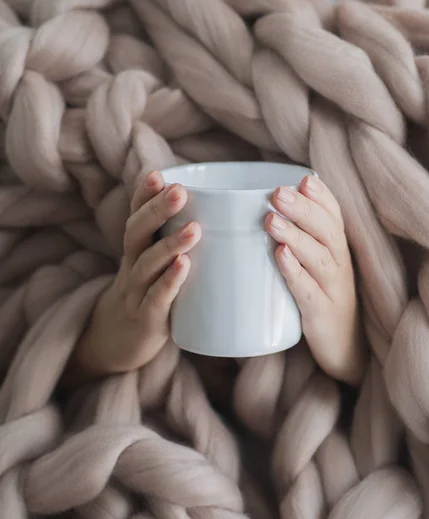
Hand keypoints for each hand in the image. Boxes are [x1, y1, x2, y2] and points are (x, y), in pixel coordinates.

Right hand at [72, 171, 200, 375]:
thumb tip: (221, 216)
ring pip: (146, 265)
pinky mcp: (146, 320)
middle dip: (156, 210)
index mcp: (136, 252)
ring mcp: (135, 294)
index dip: (143, 196)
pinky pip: (156, 300)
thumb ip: (174, 243)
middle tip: (179, 191)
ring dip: (169, 244)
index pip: (135, 217)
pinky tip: (184, 267)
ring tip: (194, 228)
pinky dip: (169, 282)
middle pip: (136, 234)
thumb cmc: (148, 297)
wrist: (118, 345)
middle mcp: (131, 267)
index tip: (157, 173)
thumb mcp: (155, 268)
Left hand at [265, 174, 366, 386]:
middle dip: (303, 209)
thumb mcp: (315, 269)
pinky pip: (309, 291)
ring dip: (295, 236)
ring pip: (318, 257)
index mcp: (337, 251)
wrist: (345, 351)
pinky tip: (281, 257)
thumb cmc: (322, 301)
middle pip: (326, 231)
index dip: (321, 197)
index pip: (334, 216)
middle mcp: (339, 266)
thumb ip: (299, 243)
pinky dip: (295, 273)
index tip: (302, 179)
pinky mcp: (323, 314)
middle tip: (278, 192)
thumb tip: (265, 214)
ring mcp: (333, 290)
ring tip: (271, 220)